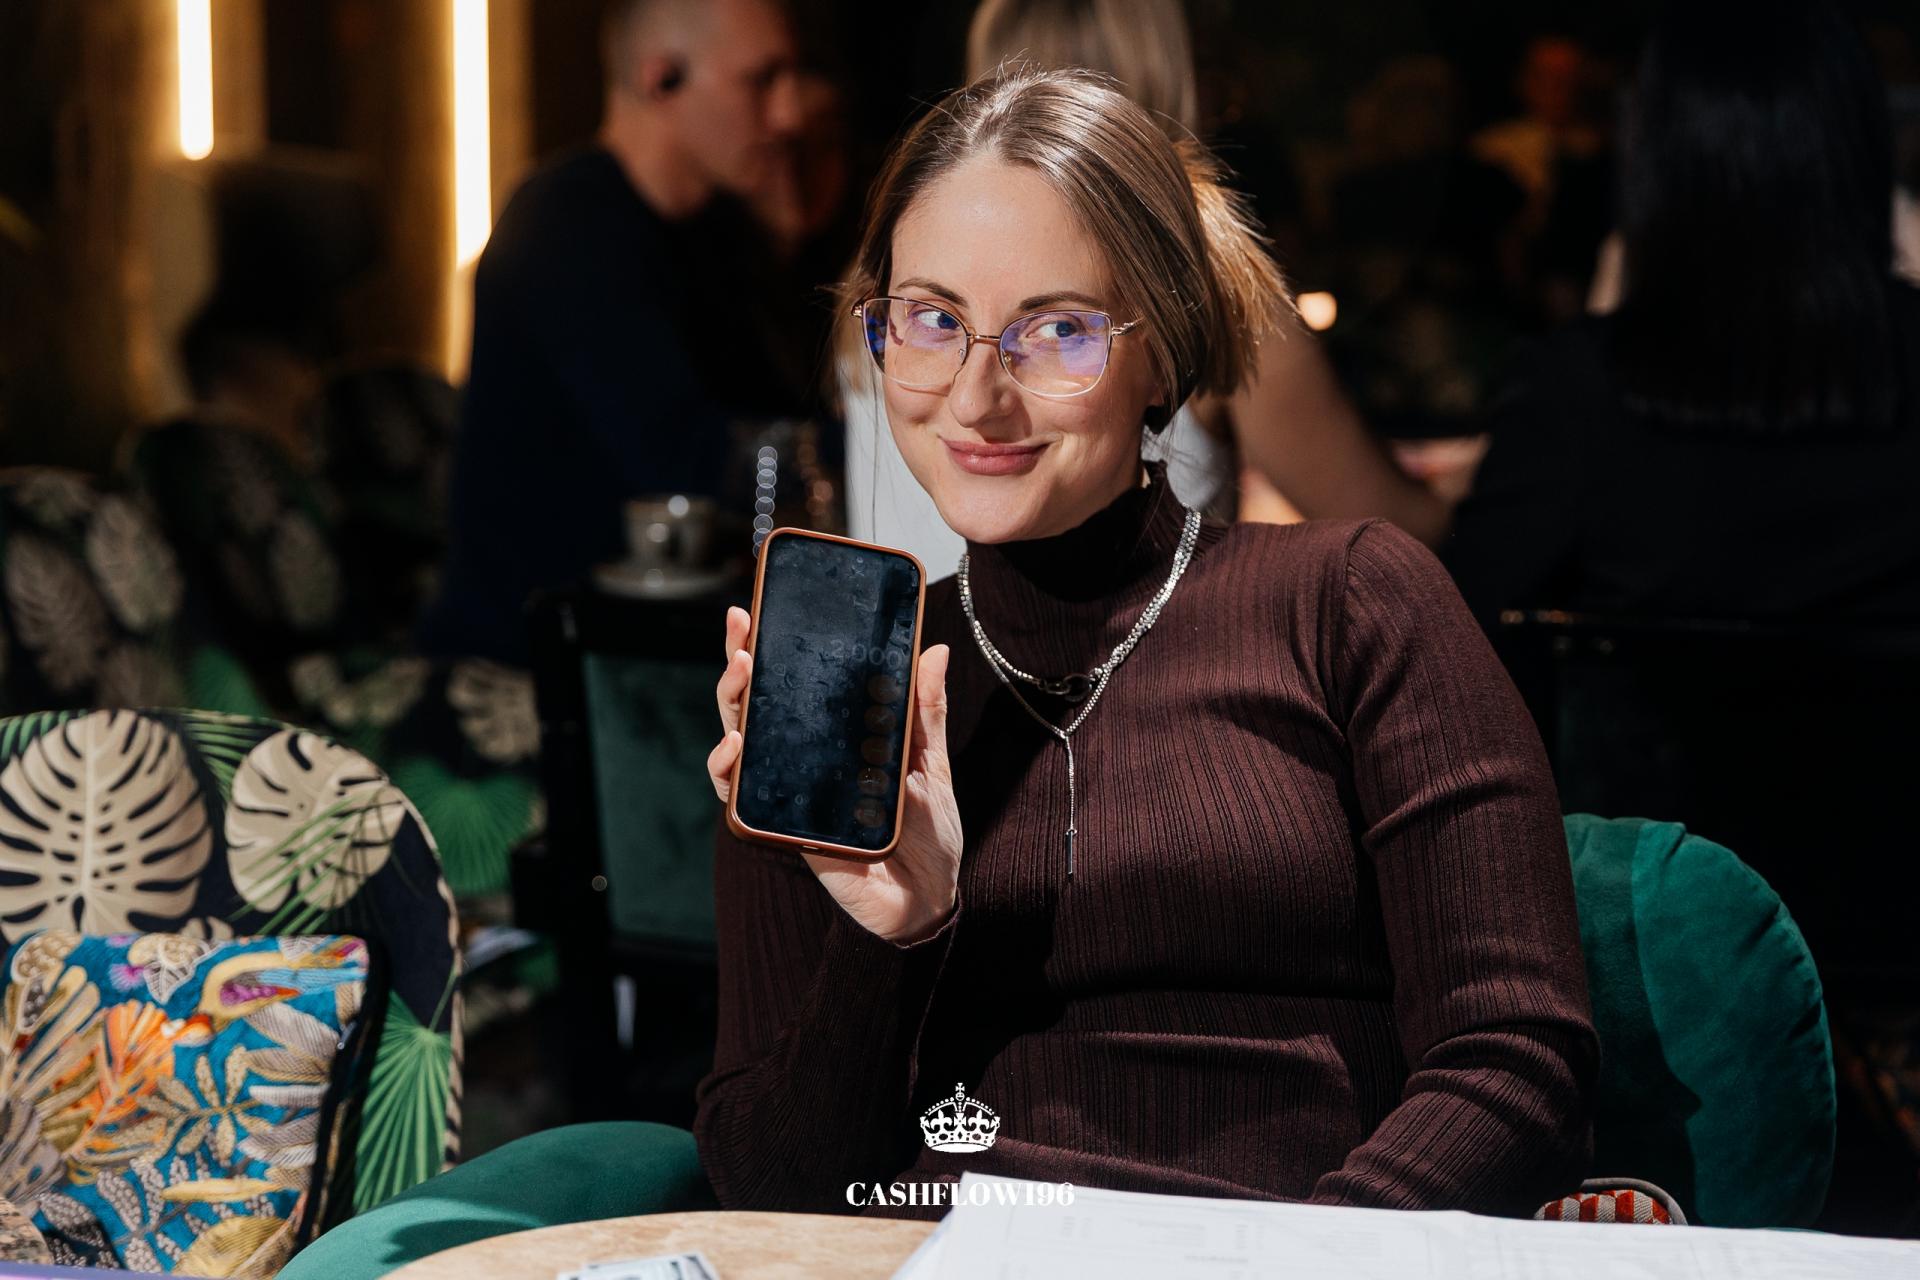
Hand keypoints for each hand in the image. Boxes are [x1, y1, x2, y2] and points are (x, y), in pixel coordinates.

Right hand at [707, 605, 963, 944]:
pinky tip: (735, 744)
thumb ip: (926, 711)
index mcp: (836, 738)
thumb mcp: (931, 762)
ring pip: (739, 742)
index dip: (768, 649)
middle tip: (740, 630)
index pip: (793, 686)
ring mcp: (788, 790)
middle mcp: (803, 760)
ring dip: (731, 704)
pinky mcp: (782, 825)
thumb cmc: (929, 832)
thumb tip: (935, 650)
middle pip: (755, 705)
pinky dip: (729, 770)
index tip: (755, 610)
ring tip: (739, 671)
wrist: (928, 898)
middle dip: (738, 662)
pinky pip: (740, 797)